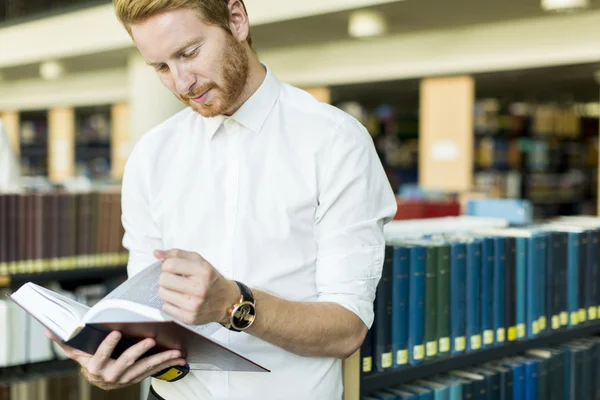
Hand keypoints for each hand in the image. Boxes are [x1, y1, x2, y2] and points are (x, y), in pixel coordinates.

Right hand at [46, 330, 185, 389]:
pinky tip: (179, 358)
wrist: (98, 380)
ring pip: (145, 368)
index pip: (100, 357)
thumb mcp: (77, 352)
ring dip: (161, 359)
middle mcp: (111, 375)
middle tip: (149, 340)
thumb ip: (66, 341)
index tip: (116, 333)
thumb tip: (49, 330)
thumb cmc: (89, 360)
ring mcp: (126, 378)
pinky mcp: (138, 377)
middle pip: (126, 363)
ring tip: (173, 352)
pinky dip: (168, 364)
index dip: (108, 346)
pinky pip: (154, 371)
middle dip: (139, 351)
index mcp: (95, 367)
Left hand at [154, 249, 239, 324]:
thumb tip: (156, 253)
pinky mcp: (189, 318)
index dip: (168, 265)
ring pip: (162, 294)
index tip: (174, 268)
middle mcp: (199, 288)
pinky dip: (170, 303)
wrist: (226, 301)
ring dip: (168, 290)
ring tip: (179, 290)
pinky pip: (165, 308)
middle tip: (176, 280)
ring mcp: (194, 305)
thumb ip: (177, 254)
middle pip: (163, 280)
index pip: (169, 265)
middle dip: (167, 278)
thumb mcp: (199, 261)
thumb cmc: (210, 279)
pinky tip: (181, 300)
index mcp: (203, 271)